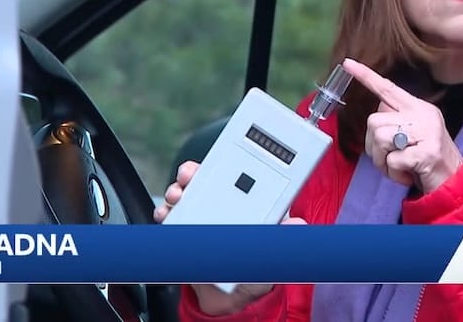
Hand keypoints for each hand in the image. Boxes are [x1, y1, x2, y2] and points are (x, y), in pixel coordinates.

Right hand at [153, 160, 306, 314]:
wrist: (230, 299)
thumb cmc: (255, 271)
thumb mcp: (273, 255)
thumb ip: (283, 238)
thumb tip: (297, 223)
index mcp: (249, 205)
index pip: (240, 175)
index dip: (229, 163)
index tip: (220, 162)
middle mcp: (224, 205)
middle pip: (207, 179)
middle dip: (195, 172)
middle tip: (188, 176)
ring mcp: (203, 217)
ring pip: (187, 194)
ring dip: (177, 190)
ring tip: (176, 196)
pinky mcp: (186, 231)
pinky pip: (173, 216)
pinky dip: (166, 212)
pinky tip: (166, 215)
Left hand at [342, 58, 462, 192]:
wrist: (454, 181)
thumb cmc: (426, 160)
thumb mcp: (414, 133)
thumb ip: (396, 120)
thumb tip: (376, 117)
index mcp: (419, 107)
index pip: (388, 88)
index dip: (366, 76)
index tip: (347, 63)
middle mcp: (424, 115)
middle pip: (374, 121)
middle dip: (374, 146)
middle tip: (391, 158)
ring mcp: (428, 132)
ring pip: (380, 139)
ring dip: (383, 161)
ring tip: (400, 166)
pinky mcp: (428, 152)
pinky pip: (392, 160)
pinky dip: (394, 173)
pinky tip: (408, 174)